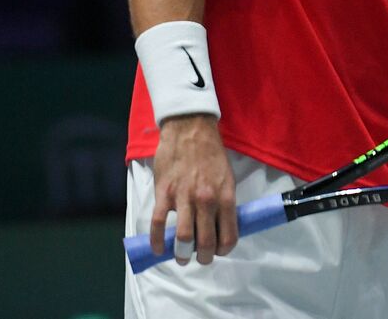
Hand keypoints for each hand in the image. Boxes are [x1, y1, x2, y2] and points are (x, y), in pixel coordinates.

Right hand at [150, 114, 236, 265]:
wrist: (190, 130)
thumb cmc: (211, 153)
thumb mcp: (228, 177)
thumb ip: (225, 201)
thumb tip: (222, 224)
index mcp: (225, 196)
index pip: (229, 235)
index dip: (224, 249)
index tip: (219, 251)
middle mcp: (206, 200)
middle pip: (206, 242)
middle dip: (204, 257)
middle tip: (200, 259)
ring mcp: (184, 197)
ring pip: (183, 238)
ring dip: (182, 254)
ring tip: (181, 258)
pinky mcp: (164, 193)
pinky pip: (159, 224)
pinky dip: (158, 241)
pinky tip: (159, 249)